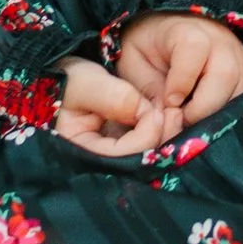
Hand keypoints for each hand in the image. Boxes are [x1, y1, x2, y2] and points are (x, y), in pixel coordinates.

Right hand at [54, 55, 176, 158]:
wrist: (66, 80)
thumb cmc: (68, 80)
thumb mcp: (85, 83)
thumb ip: (114, 98)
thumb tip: (147, 113)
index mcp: (80, 152)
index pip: (120, 157)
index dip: (144, 136)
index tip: (156, 112)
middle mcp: (97, 162)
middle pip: (137, 164)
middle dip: (160, 139)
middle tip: (176, 114)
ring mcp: (113, 157)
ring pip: (146, 158)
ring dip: (165, 136)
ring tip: (175, 113)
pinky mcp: (125, 146)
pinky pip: (147, 147)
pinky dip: (161, 133)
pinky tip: (169, 116)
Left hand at [117, 10, 242, 133]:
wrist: (166, 34)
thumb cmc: (146, 48)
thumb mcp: (133, 63)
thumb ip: (150, 90)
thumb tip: (170, 120)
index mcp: (187, 29)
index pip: (195, 49)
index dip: (181, 81)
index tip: (168, 102)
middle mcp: (222, 41)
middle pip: (225, 74)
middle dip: (201, 108)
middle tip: (180, 120)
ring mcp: (239, 59)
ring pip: (240, 92)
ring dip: (214, 114)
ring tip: (191, 120)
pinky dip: (223, 115)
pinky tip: (203, 118)